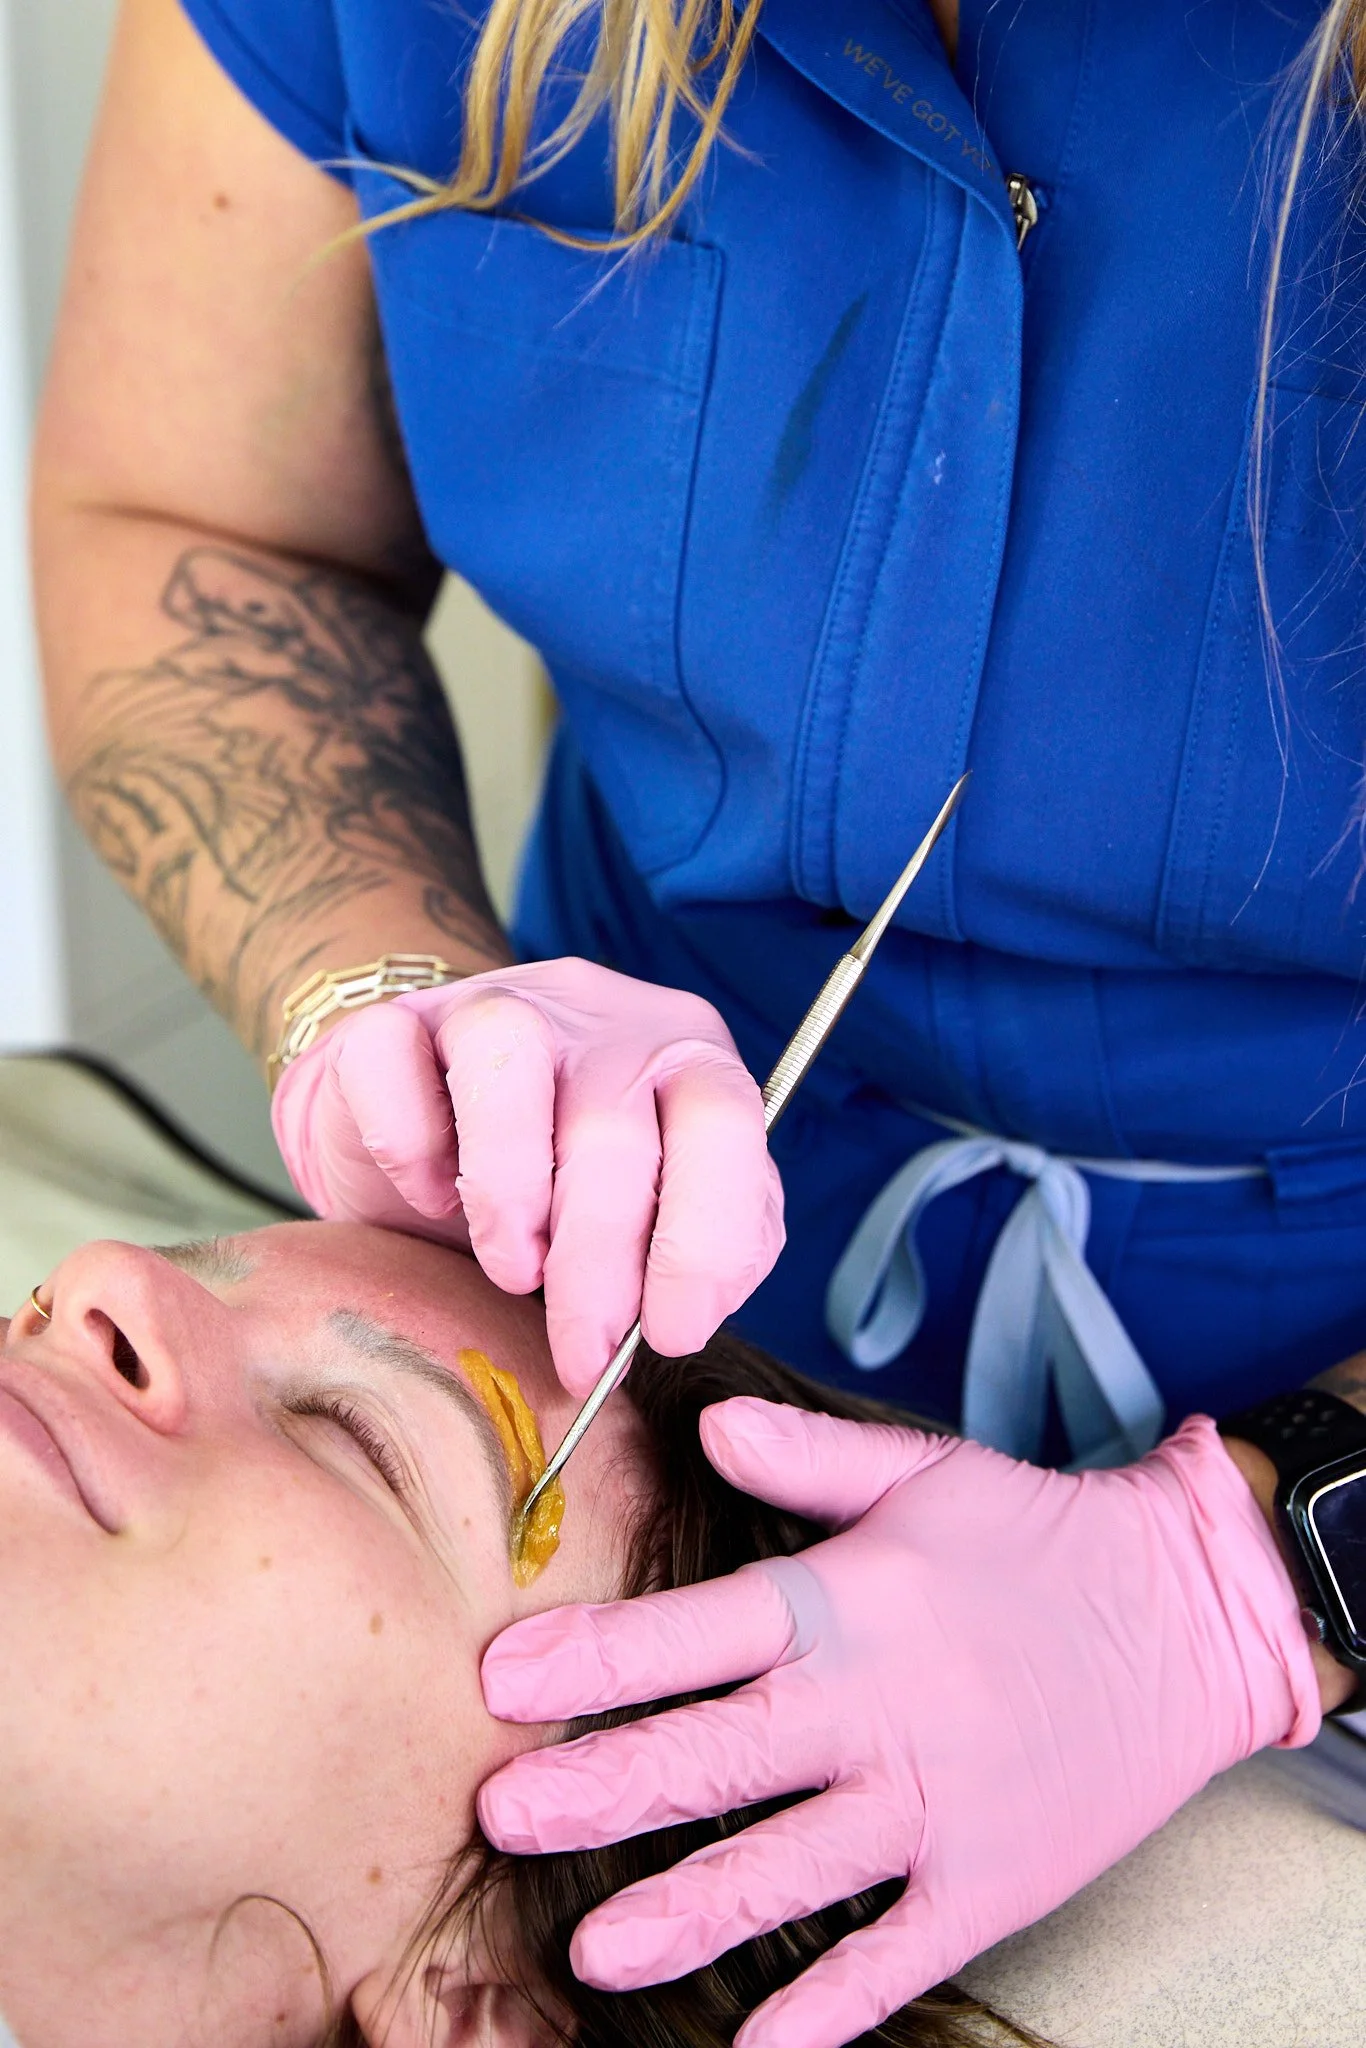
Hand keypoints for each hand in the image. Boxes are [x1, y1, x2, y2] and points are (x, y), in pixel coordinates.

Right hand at [271, 958, 784, 1392]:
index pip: (724, 1122)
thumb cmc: (560, 1196)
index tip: (670, 1336)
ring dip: (509, 1189)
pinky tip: (426, 1196)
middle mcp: (597, 1020)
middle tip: (581, 1353)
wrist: (428, 1141)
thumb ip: (698, 1252)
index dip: (703, 1238)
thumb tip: (693, 1309)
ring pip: (507, 1056)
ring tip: (512, 1271)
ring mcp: (489, 1006)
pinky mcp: (388, 1022)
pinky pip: (393, 1058)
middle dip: (599, 1261)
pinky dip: (409, 1141)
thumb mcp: (653, 1224)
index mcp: (685, 1061)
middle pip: (610, 1123)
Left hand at [477, 1401, 1319, 2047]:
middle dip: (603, 1786)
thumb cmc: (1041, 1537)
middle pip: (719, 1756)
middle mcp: (877, 1710)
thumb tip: (707, 1423)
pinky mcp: (986, 1882)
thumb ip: (808, 1458)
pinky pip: (892, 1958)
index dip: (600, 1654)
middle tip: (501, 1815)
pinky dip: (825, 2011)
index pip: (702, 1628)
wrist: (1192, 1619)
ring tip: (591, 1952)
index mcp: (850, 1603)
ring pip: (787, 1870)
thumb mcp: (925, 1472)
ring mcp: (932, 1807)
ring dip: (686, 1911)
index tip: (502, 1675)